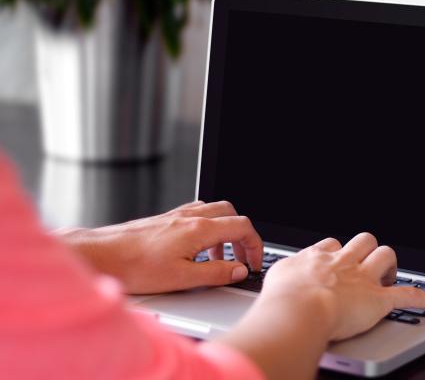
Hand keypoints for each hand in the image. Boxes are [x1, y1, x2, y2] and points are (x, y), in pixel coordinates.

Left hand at [57, 201, 262, 293]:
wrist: (101, 256)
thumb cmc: (134, 267)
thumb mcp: (182, 279)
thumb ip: (216, 273)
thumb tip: (239, 270)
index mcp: (199, 230)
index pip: (242, 227)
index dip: (255, 246)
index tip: (253, 263)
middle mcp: (190, 217)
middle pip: (232, 214)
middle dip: (242, 235)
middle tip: (241, 258)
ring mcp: (176, 215)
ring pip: (214, 212)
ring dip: (225, 232)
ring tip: (219, 257)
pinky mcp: (165, 219)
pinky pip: (197, 214)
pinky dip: (207, 228)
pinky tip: (197, 247)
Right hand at [262, 232, 424, 339]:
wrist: (298, 308)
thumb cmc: (282, 298)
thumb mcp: (275, 278)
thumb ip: (282, 276)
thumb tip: (280, 280)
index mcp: (317, 258)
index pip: (331, 245)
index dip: (337, 253)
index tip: (336, 261)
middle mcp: (342, 262)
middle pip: (362, 241)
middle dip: (366, 250)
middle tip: (365, 264)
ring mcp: (362, 278)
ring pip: (385, 256)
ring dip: (389, 265)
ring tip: (389, 275)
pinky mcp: (379, 299)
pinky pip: (409, 295)